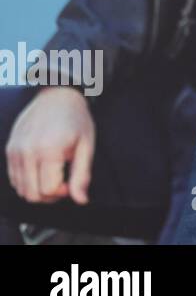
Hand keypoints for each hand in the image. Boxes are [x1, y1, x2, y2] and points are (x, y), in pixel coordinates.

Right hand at [6, 87, 94, 203]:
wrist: (57, 95)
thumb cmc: (76, 119)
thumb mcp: (87, 145)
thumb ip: (82, 175)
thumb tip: (81, 200)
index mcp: (49, 149)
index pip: (49, 190)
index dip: (63, 192)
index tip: (72, 181)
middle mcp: (27, 151)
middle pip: (32, 194)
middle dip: (50, 195)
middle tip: (64, 181)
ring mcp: (15, 150)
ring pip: (21, 189)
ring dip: (38, 189)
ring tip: (53, 174)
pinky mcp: (9, 149)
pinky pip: (14, 178)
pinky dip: (27, 181)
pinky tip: (41, 169)